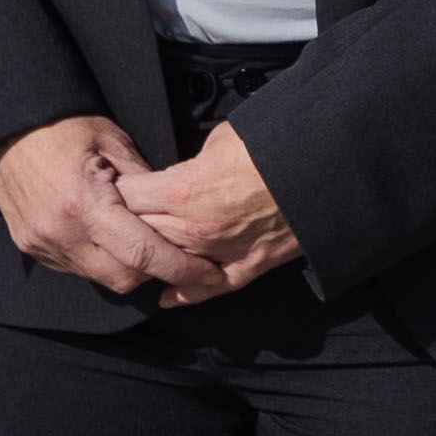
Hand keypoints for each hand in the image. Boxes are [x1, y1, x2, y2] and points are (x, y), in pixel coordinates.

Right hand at [0, 116, 229, 298]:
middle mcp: (62, 234)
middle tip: (180, 256)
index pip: (142, 255)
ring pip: (98, 277)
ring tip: (143, 243)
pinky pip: (74, 268)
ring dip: (125, 268)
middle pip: (123, 278)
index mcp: (85, 205)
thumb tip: (173, 210)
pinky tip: (108, 238)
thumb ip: (144, 181)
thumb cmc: (63, 125)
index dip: (179, 268)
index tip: (207, 272)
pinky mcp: (30, 247)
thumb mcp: (112, 141)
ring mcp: (42, 245)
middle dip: (155, 273)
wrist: (5, 127)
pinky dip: (98, 260)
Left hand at [117, 119, 301, 306]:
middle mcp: (193, 229)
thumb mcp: (223, 139)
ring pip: (167, 264)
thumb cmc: (274, 145)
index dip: (116, 189)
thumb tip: (184, 169)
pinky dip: (185, 295)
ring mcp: (219, 253)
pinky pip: (206, 288)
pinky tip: (168, 297)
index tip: (111, 185)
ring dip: (153, 256)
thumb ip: (193, 161)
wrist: (324, 169)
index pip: (126, 196)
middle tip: (119, 217)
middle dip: (126, 223)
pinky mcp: (246, 267)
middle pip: (139, 232)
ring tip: (139, 250)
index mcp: (183, 190)